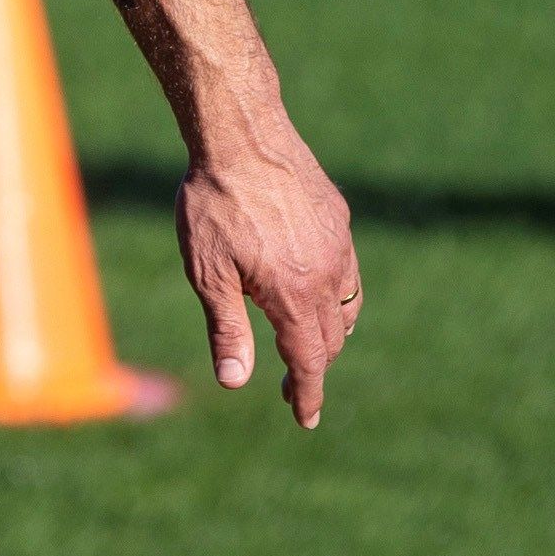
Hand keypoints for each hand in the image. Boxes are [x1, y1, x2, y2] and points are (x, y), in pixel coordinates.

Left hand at [177, 135, 360, 427]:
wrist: (240, 135)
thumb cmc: (213, 203)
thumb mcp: (208, 272)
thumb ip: (227, 329)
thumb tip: (236, 383)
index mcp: (294, 293)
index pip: (308, 360)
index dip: (308, 393)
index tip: (306, 420)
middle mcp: (326, 273)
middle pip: (330, 338)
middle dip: (313, 367)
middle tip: (292, 387)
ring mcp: (337, 243)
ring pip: (346, 305)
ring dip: (330, 333)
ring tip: (307, 345)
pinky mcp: (337, 217)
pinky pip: (346, 269)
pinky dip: (337, 294)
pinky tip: (316, 289)